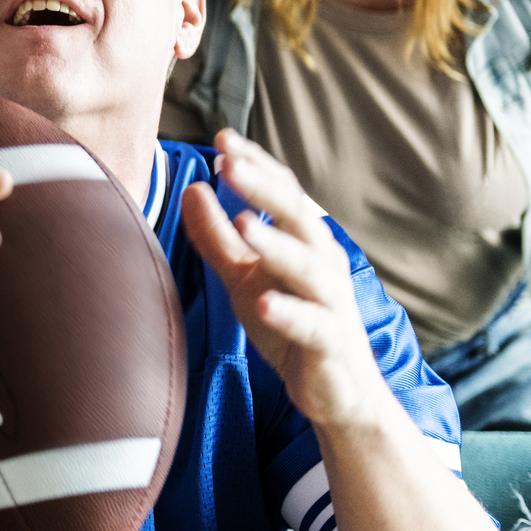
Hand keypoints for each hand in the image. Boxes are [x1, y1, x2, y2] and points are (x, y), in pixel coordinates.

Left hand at [181, 131, 387, 428]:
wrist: (337, 392)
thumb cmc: (290, 325)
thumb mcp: (244, 278)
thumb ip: (218, 237)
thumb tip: (192, 188)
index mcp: (305, 241)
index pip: (283, 192)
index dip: (255, 165)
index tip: (222, 138)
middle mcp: (323, 264)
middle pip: (297, 217)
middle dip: (264, 189)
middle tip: (230, 164)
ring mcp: (330, 303)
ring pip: (308, 267)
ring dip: (276, 245)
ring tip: (244, 225)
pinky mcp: (330, 344)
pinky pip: (313, 326)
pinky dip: (289, 313)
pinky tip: (262, 305)